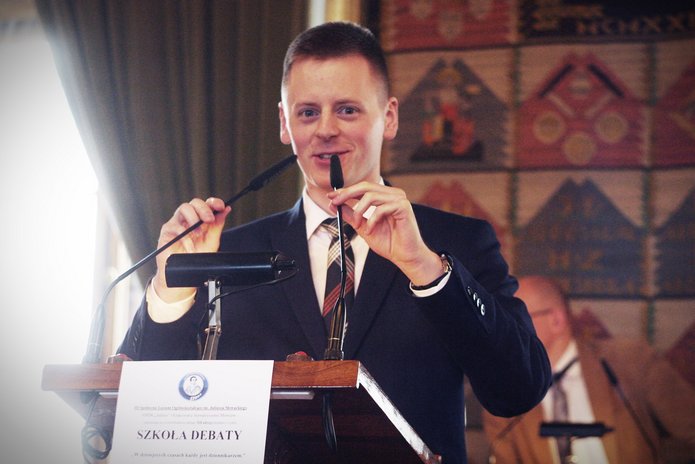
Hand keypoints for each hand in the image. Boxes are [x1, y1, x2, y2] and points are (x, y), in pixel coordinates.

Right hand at [152, 197, 230, 301]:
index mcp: (200, 219)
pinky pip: (175, 226)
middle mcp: (189, 218)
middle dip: (203, 209)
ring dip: (193, 218)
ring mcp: (177, 223)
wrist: (183, 273)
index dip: (214, 202)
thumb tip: (226, 210)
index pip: (206, 204)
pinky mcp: (167, 231)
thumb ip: (217, 225)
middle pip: (194, 203)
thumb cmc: (196, 257)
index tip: (221, 206)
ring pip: (184, 208)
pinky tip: (189, 245)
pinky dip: (184, 236)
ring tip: (198, 233)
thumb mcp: (211, 241)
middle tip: (209, 219)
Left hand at [327, 182, 442, 285]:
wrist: (405, 256)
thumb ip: (351, 215)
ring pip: (371, 195)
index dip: (345, 190)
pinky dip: (372, 220)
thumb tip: (335, 205)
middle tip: (335, 202)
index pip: (363, 187)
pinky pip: (380, 208)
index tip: (331, 196)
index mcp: (385, 196)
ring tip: (358, 224)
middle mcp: (393, 194)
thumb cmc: (389, 242)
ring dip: (359, 211)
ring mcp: (399, 199)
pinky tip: (371, 230)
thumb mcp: (363, 227)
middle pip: (365, 186)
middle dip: (347, 194)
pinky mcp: (404, 207)